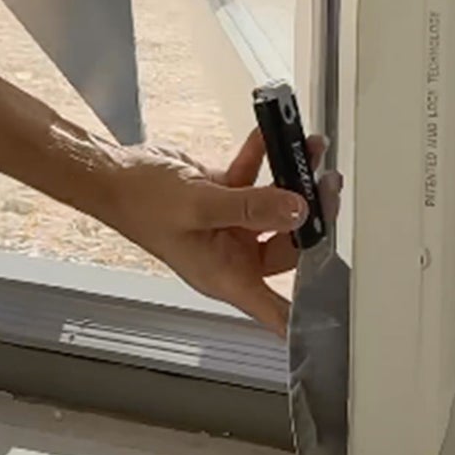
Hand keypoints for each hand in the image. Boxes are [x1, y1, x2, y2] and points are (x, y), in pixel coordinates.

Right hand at [100, 129, 342, 335]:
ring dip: (293, 177)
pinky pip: (253, 177)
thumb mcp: (199, 207)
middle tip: (327, 186)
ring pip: (275, 205)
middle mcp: (232, 255)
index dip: (308, 319)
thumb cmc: (140, 204)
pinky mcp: (222, 196)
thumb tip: (297, 208)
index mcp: (227, 276)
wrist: (113, 174)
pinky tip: (271, 136)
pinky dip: (263, 156)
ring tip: (310, 152)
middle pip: (289, 245)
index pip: (277, 310)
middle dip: (311, 214)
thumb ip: (251, 208)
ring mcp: (229, 224)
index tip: (340, 318)